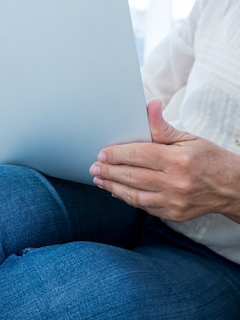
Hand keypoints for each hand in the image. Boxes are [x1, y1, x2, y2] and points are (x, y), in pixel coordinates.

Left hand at [89, 99, 239, 221]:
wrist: (233, 187)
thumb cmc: (208, 159)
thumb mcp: (188, 138)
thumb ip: (161, 127)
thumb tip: (150, 105)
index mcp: (178, 160)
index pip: (139, 155)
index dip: (117, 154)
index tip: (102, 153)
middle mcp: (176, 183)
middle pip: (132, 176)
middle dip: (109, 172)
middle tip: (94, 168)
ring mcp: (174, 201)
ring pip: (134, 195)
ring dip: (113, 187)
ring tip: (100, 180)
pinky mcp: (173, 214)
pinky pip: (144, 206)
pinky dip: (128, 198)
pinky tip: (117, 191)